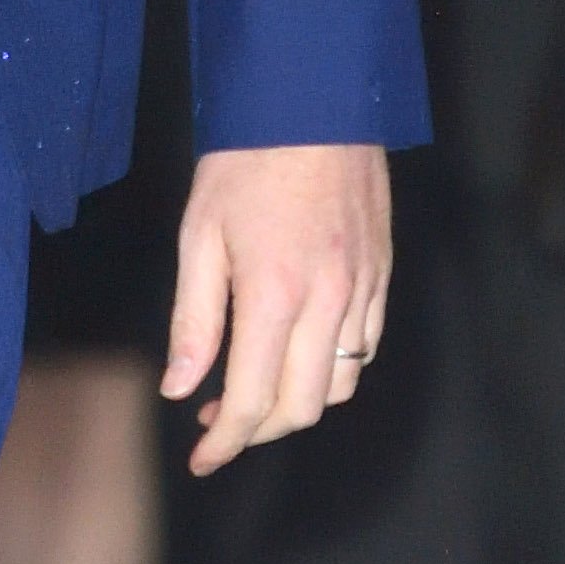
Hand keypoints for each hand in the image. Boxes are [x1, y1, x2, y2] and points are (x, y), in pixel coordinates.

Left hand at [162, 142, 391, 477]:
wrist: (315, 103)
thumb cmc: (245, 163)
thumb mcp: (199, 237)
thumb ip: (194, 321)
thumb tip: (182, 389)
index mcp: (275, 295)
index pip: (253, 400)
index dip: (225, 443)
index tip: (201, 461)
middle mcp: (328, 302)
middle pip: (302, 408)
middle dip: (258, 431)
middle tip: (218, 424)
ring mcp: (363, 290)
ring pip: (339, 385)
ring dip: (296, 404)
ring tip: (251, 389)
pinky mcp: (382, 275)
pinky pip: (365, 348)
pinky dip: (330, 370)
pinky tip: (295, 355)